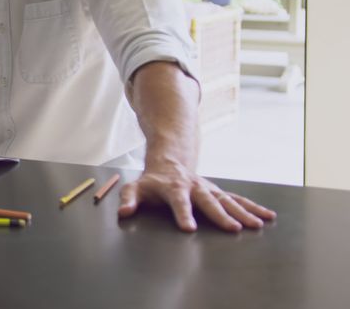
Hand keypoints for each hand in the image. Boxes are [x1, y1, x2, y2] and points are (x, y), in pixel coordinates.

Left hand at [118, 160, 276, 231]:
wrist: (169, 163)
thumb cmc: (151, 181)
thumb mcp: (136, 188)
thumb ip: (129, 199)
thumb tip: (123, 213)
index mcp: (174, 188)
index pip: (178, 202)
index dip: (183, 214)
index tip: (189, 228)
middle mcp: (195, 188)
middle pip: (209, 202)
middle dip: (221, 215)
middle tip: (233, 229)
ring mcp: (209, 189)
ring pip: (228, 200)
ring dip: (243, 212)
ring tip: (257, 225)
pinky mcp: (218, 192)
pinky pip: (238, 199)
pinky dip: (253, 207)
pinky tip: (267, 216)